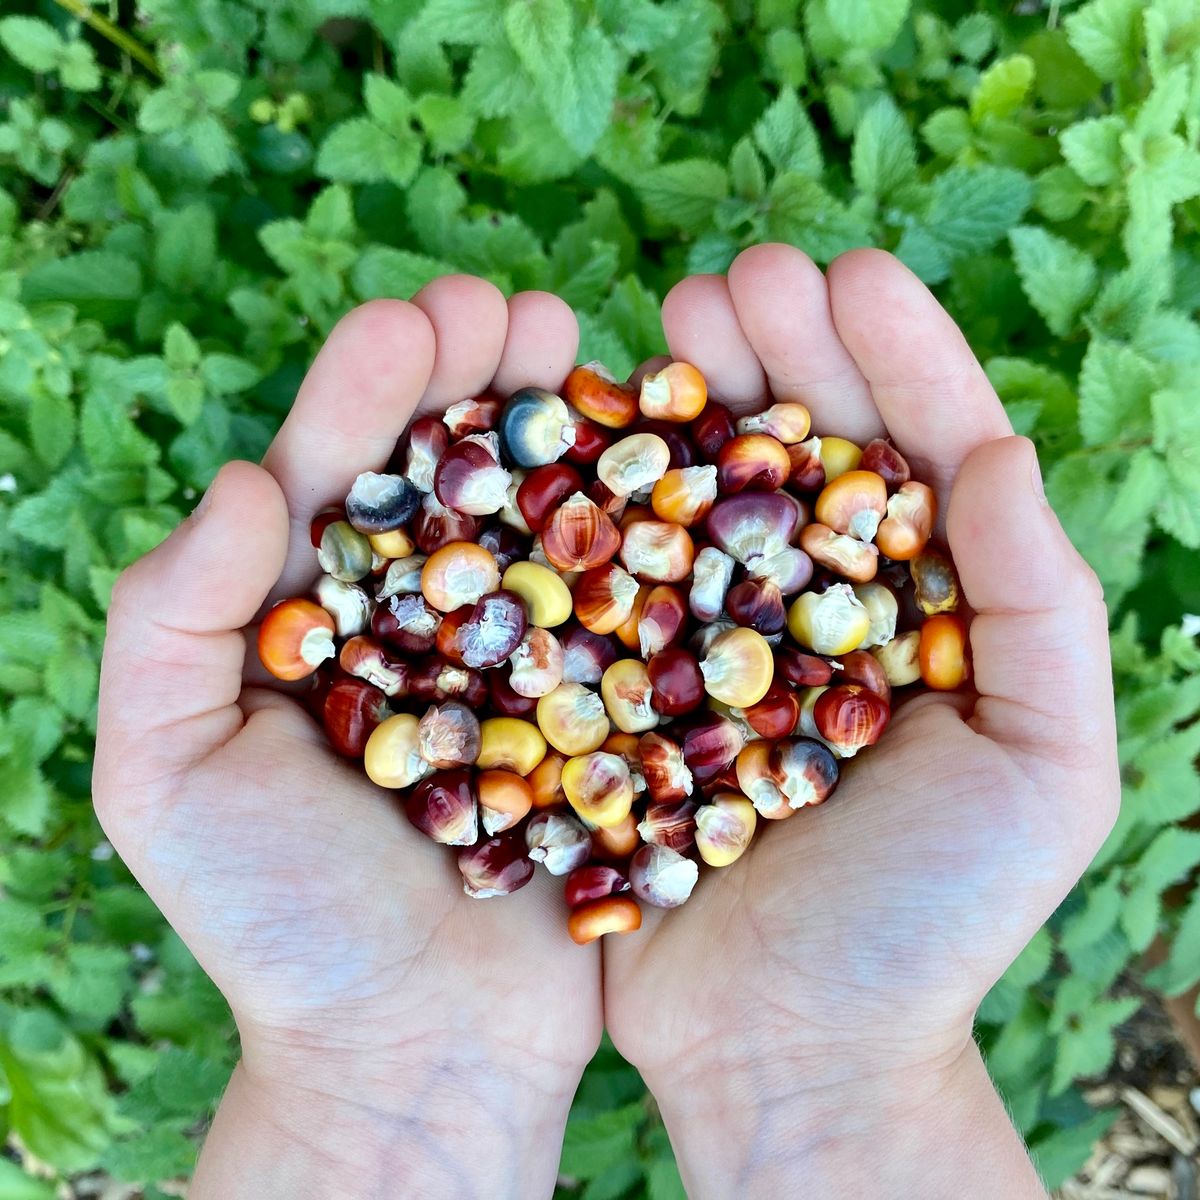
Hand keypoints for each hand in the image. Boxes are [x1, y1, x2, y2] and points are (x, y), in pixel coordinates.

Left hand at [94, 279, 597, 1197]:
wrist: (417, 1052)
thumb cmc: (280, 923)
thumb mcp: (167, 774)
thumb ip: (172, 622)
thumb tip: (248, 481)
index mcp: (324, 618)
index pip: (344, 478)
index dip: (374, 390)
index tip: (419, 319)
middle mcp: (429, 623)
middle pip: (453, 478)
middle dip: (477, 383)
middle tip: (519, 311)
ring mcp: (524, 660)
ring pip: (544, 521)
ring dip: (565, 433)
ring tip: (588, 353)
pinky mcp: (603, 709)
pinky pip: (624, 607)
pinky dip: (643, 531)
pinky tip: (669, 464)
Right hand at [603, 246, 1118, 1196]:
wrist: (790, 1047)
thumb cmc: (934, 921)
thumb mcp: (1042, 768)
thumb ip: (1037, 608)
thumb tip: (1000, 452)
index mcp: (924, 611)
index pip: (922, 458)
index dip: (895, 359)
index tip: (848, 273)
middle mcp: (818, 609)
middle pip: (807, 455)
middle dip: (783, 355)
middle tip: (735, 277)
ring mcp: (718, 642)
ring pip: (708, 494)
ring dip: (690, 402)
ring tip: (665, 325)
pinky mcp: (632, 686)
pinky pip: (619, 577)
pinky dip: (605, 503)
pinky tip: (583, 434)